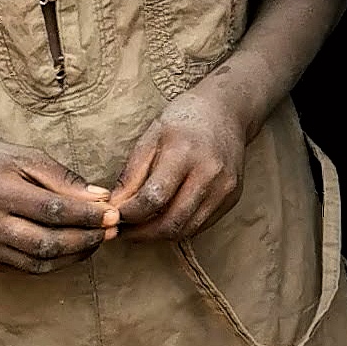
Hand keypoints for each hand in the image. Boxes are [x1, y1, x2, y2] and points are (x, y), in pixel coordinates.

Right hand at [0, 139, 116, 272]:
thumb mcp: (28, 157)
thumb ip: (64, 178)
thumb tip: (100, 199)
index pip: (52, 210)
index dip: (86, 216)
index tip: (113, 214)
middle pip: (46, 242)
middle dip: (85, 239)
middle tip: (112, 231)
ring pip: (38, 262)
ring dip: (75, 255)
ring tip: (99, 241)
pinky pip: (26, 269)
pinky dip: (56, 262)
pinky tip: (75, 249)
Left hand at [109, 88, 249, 241]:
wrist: (227, 110)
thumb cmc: (184, 119)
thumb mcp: (151, 137)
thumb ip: (131, 175)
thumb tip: (113, 208)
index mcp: (185, 153)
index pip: (152, 198)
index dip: (129, 215)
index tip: (113, 217)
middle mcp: (209, 173)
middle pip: (171, 222)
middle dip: (141, 234)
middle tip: (123, 232)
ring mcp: (225, 188)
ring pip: (186, 230)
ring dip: (159, 235)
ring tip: (140, 227)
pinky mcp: (233, 197)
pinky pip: (201, 225)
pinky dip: (179, 227)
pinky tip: (165, 217)